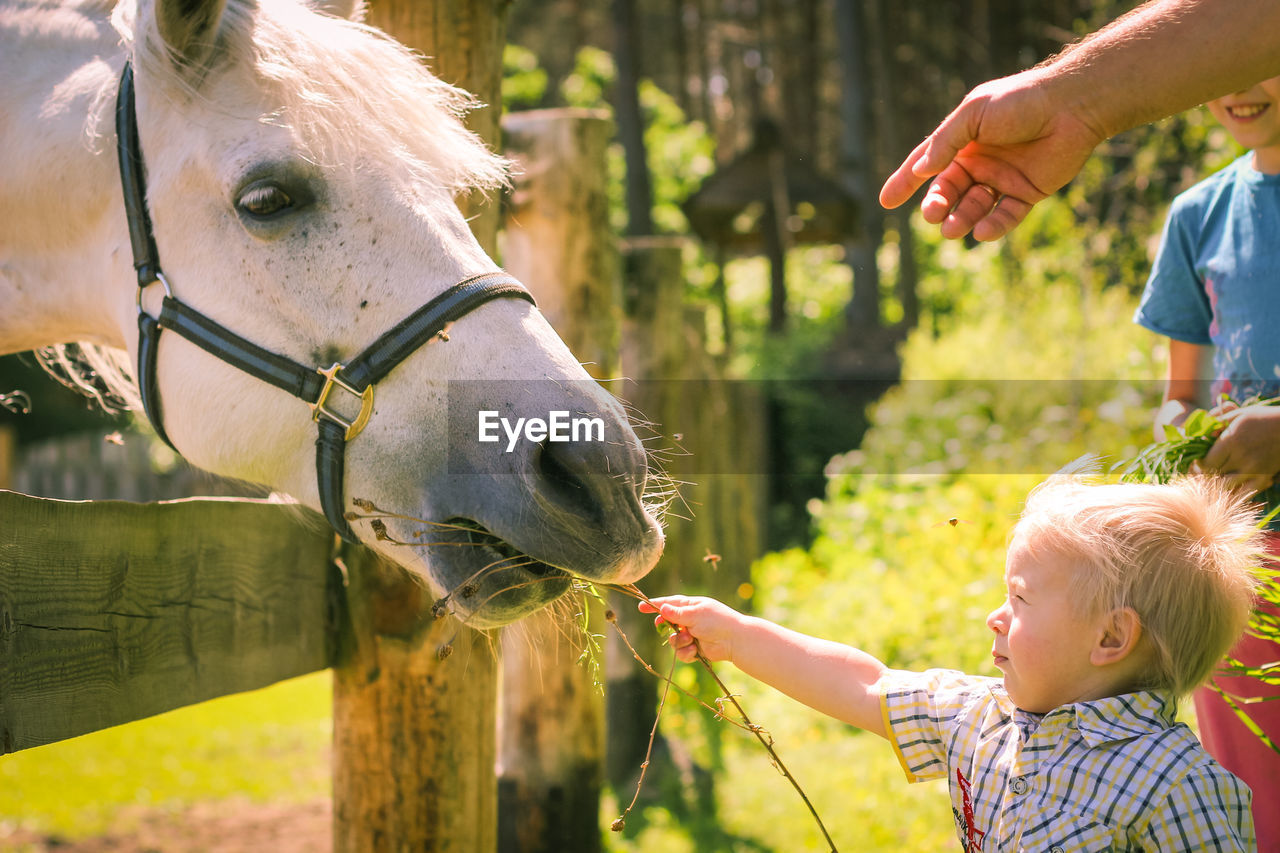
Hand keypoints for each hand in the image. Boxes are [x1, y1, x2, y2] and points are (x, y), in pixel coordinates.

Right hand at [638, 595, 742, 662]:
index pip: (670, 604)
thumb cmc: (717, 621)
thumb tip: (662, 608)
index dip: (655, 605)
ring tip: (690, 640)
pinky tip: (694, 651)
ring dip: (679, 641)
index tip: (641, 607)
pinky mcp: (696, 649)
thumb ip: (677, 614)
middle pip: (669, 623)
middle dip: (665, 626)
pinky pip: (682, 652)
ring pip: (674, 640)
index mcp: (692, 606)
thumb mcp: (695, 614)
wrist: (734, 640)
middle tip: (661, 627)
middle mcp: (691, 619)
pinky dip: (686, 652)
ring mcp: (693, 634)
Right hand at [879, 69, 1104, 240]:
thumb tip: (920, 170)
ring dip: (961, 220)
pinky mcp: (1028, 193)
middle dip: (937, 205)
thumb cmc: (1021, 101)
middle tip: (933, 215)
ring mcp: (1003, 179)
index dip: (905, 181)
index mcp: (963, 141)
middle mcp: (980, 162)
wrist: (1073, 105)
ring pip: (973, 208)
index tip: (886, 201)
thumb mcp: (974, 114)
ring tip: (952, 229)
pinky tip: (983, 232)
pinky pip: (1006, 216)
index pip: (927, 164)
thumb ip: (946, 141)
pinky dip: (993, 227)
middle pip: (948, 191)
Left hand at [1195, 403, 1279, 494]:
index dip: (1200, 464)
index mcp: (1232, 441)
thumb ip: (1216, 422)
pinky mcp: (1265, 477)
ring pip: (1226, 487)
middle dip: (1206, 474)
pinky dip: (1236, 492)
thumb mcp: (1238, 415)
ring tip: (1219, 476)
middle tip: (1206, 470)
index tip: (1200, 462)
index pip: (1206, 463)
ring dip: (1219, 483)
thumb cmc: (1262, 418)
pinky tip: (1233, 485)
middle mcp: (1242, 458)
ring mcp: (1254, 470)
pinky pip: (1245, 493)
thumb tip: (1196, 432)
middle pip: (1213, 475)